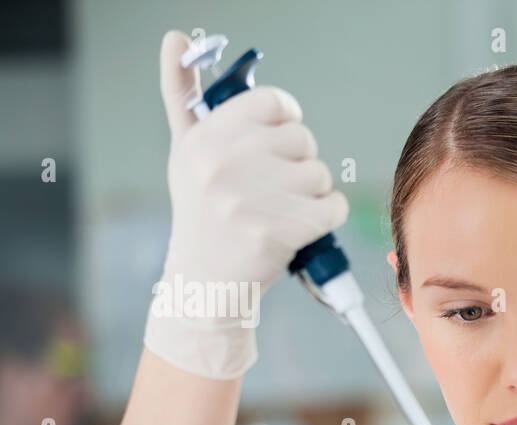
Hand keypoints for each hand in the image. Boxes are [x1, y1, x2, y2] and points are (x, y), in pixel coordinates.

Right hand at [145, 30, 348, 378]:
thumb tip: (175, 37)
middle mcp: (220, 167)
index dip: (288, 118)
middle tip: (277, 187)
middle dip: (299, 162)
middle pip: (302, 139)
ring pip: (319, 174)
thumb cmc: (202, 213)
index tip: (281, 136)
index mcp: (203, 140)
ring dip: (313, 194)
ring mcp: (246, 202)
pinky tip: (303, 227)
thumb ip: (182, 94)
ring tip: (283, 210)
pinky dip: (327, 218)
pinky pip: (332, 207)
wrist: (204, 285)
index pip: (272, 103)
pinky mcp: (274, 234)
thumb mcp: (185, 152)